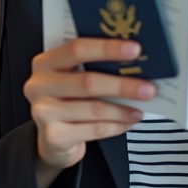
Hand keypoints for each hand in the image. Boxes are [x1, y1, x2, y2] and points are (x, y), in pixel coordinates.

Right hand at [24, 39, 155, 174]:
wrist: (53, 139)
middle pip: (87, 82)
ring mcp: (43, 112)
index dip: (107, 48)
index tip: (135, 50)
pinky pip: (94, 129)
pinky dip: (115, 126)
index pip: (76, 49)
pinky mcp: (53, 136)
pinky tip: (127, 123)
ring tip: (140, 109)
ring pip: (94, 109)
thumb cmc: (69, 100)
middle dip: (122, 85)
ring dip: (122, 110)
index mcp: (45, 63)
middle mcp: (39, 85)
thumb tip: (135, 62)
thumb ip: (94, 66)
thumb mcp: (73, 78)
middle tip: (148, 88)